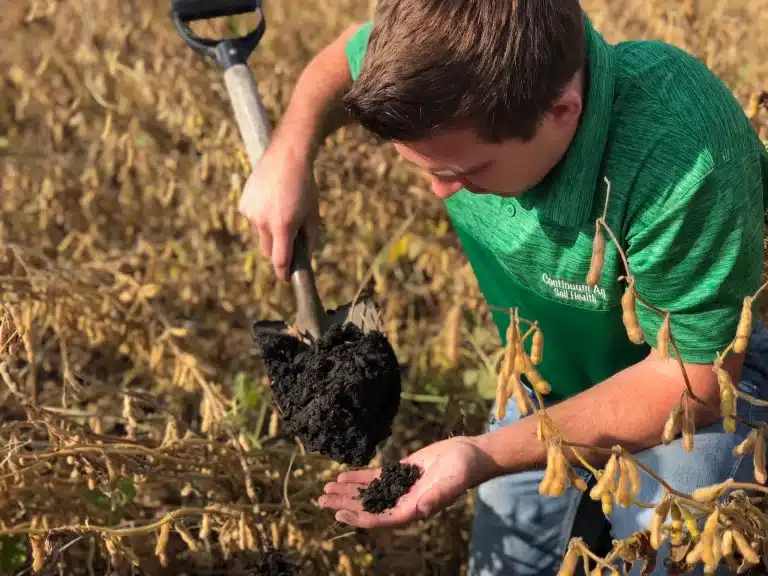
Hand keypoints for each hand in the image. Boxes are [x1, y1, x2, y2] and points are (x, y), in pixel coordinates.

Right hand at [238, 142, 320, 280]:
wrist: (287, 156)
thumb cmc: (305, 186)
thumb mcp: (313, 214)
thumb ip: (310, 240)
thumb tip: (304, 258)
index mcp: (283, 226)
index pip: (280, 260)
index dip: (283, 273)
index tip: (286, 278)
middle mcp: (263, 221)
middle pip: (268, 251)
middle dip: (278, 250)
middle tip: (289, 238)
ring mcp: (251, 213)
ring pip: (260, 235)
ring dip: (269, 231)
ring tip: (282, 209)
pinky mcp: (243, 204)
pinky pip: (253, 220)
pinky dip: (261, 217)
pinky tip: (270, 201)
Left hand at [318, 436, 499, 528]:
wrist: (470, 455)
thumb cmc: (464, 470)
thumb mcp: (452, 482)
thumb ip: (438, 497)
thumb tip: (422, 511)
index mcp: (415, 509)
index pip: (382, 518)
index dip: (360, 517)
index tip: (340, 514)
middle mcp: (404, 501)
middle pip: (369, 507)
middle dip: (345, 504)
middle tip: (321, 500)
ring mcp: (401, 487)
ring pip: (369, 493)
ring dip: (348, 493)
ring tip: (325, 490)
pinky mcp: (402, 472)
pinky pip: (376, 478)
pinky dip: (359, 478)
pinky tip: (342, 476)